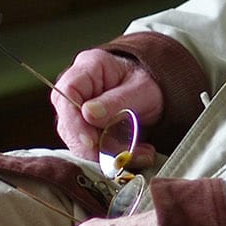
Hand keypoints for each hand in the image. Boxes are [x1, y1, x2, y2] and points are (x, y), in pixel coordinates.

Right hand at [51, 47, 162, 161]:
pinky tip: (139, 154)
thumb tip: (88, 114)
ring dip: (111, 155)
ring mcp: (78, 113)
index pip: (66, 93)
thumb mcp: (143, 89)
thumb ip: (118, 101)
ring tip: (142, 153)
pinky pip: (93, 152)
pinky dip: (117, 158)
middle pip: (68, 124)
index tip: (91, 141)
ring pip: (79, 143)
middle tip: (121, 156)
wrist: (158, 92)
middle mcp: (77, 90)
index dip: (74, 121)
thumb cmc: (149, 83)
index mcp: (88, 67)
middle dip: (95, 146)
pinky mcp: (86, 132)